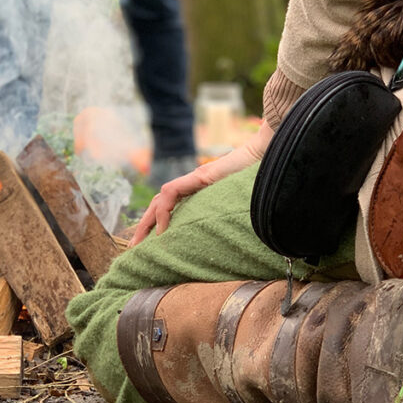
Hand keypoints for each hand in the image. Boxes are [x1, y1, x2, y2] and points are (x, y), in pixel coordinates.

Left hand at [129, 120, 276, 245]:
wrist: (268, 154)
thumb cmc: (261, 180)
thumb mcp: (240, 203)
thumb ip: (230, 214)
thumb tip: (233, 236)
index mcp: (201, 190)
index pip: (170, 206)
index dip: (158, 223)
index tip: (152, 245)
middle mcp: (193, 183)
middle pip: (160, 204)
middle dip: (144, 226)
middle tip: (134, 248)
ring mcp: (195, 179)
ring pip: (160, 199)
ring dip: (147, 221)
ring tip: (140, 242)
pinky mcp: (199, 177)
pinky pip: (172, 193)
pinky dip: (164, 211)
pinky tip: (162, 229)